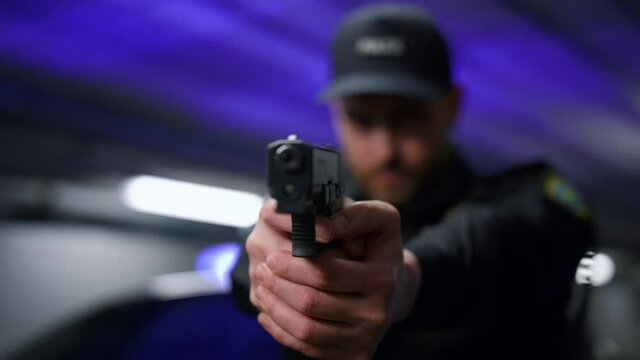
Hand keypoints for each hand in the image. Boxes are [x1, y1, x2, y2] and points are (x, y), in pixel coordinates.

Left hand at [246, 200, 421, 358]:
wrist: (396, 287)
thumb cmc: (378, 247)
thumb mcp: (380, 219)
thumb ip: (354, 214)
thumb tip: (324, 226)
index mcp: (381, 278)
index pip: (326, 275)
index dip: (293, 266)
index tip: (272, 256)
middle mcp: (375, 313)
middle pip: (312, 304)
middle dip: (279, 286)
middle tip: (261, 269)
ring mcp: (364, 338)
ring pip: (307, 330)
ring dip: (276, 309)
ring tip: (261, 288)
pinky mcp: (353, 355)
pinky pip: (309, 348)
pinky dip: (282, 332)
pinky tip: (268, 313)